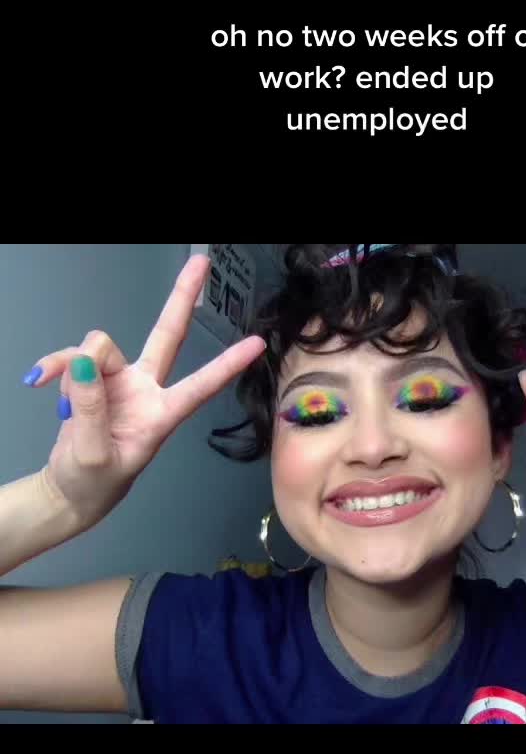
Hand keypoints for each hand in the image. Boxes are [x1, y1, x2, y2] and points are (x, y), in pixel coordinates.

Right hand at [28, 255, 266, 529]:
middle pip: (167, 335)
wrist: (70, 491)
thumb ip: (90, 408)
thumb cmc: (94, 484)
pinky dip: (57, 364)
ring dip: (72, 362)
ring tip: (56, 394)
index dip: (227, 365)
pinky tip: (40, 379)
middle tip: (202, 262)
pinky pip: (74, 357)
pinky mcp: (94, 379)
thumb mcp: (93, 455)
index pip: (200, 387)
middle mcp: (145, 391)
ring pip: (100, 347)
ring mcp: (120, 382)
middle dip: (182, 298)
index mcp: (160, 417)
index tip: (257, 345)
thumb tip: (84, 361)